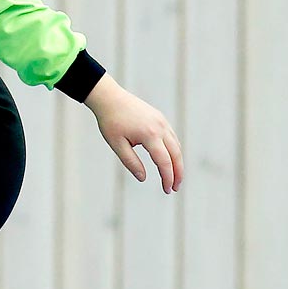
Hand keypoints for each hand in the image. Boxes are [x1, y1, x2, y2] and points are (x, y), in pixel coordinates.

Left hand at [84, 74, 182, 193]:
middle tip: (175, 188)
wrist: (110, 98)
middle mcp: (160, 127)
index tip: (167, 190)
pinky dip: (174, 150)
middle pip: (176, 154)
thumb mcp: (117, 145)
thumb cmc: (110, 122)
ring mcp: (162, 122)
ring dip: (177, 162)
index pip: (164, 162)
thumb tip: (143, 178)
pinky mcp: (160, 118)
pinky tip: (169, 160)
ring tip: (174, 177)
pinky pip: (172, 137)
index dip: (167, 178)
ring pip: (176, 145)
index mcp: (149, 135)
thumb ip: (131, 162)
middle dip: (177, 173)